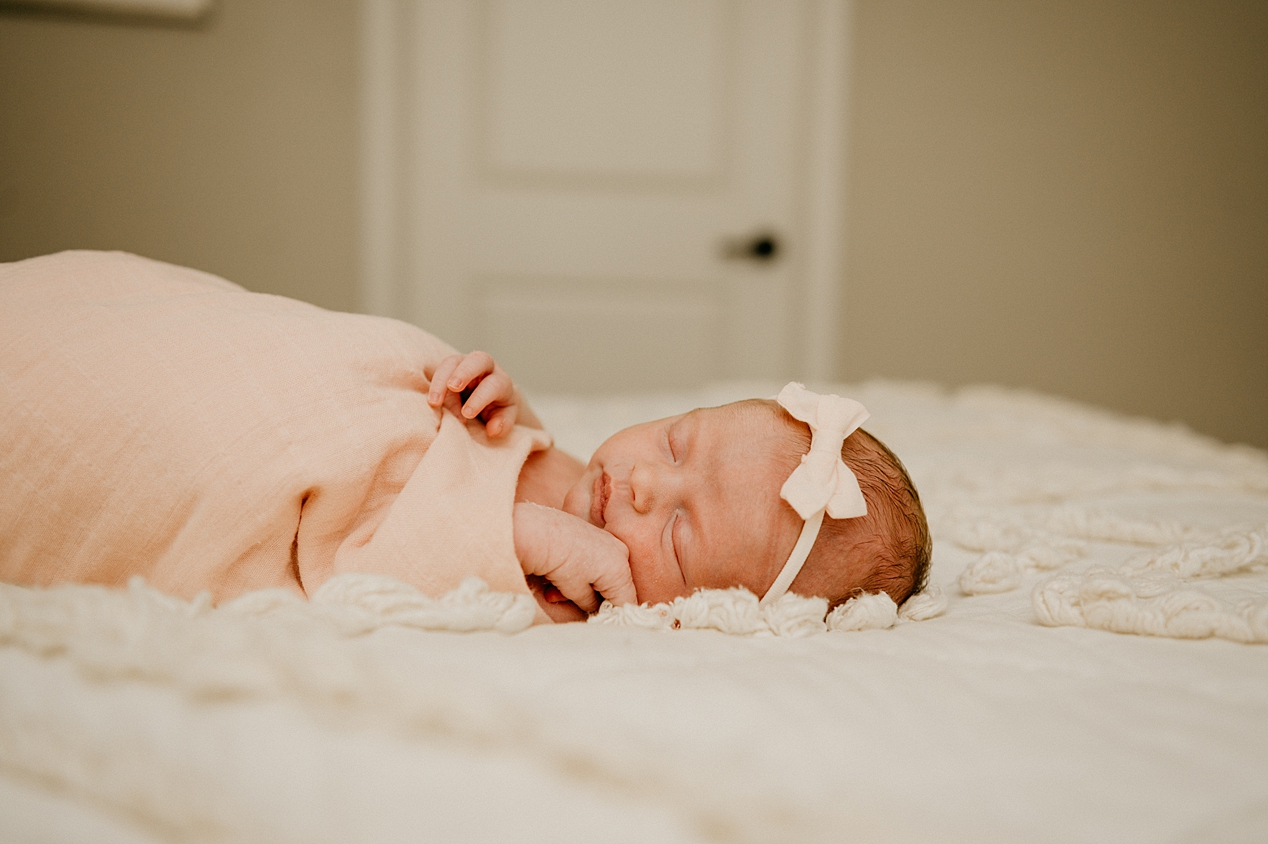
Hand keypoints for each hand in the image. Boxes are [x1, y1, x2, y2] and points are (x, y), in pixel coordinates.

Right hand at [427, 351, 532, 437]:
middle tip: (452, 387)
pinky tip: (432, 401)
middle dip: (464, 372)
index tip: (467, 414)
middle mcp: (486, 368)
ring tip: (434, 402)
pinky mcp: (451, 366)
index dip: (479, 399)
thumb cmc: (498, 409)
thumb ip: (503, 423)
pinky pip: (441, 369)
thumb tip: (493, 429)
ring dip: (442, 380)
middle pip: (477, 360)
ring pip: (453, 362)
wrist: (491, 396)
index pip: (493, 385)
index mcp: (501, 381)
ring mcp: (466, 364)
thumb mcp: (505, 417)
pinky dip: (436, 383)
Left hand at [513, 502, 635, 615]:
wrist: (537, 529)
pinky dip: (580, 572)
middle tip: (568, 605)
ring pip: (602, 575)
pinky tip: (558, 577)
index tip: (596, 622)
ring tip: (554, 593)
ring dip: (582, 588)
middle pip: (615, 587)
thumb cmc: (559, 562)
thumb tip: (595, 609)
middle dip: (593, 600)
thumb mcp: (576, 593)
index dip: (613, 616)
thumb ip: (591, 606)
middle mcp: (620, 552)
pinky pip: (594, 561)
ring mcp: (608, 541)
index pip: (626, 603)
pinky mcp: (595, 535)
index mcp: (620, 569)